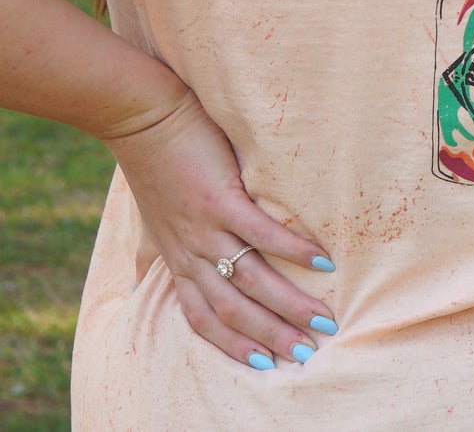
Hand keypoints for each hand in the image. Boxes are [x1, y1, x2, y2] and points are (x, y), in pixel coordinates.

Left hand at [103, 87, 338, 370]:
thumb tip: (155, 267)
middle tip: (307, 353)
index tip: (267, 363)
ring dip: (288, 304)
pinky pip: (260, 232)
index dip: (233, 344)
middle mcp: (191, 252)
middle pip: (233, 308)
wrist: (141, 120)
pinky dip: (292, 249)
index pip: (203, 316)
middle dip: (271, 335)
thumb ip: (166, 244)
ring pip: (250, 278)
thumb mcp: (156, 216)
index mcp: (178, 258)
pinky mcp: (220, 199)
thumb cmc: (156, 162)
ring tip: (322, 319)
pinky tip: (321, 260)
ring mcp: (205, 228)